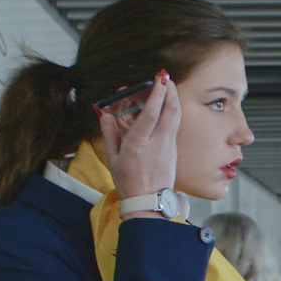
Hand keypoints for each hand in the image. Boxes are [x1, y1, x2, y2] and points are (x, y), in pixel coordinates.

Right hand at [97, 72, 180, 203]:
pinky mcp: (174, 150)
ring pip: (176, 117)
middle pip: (170, 111)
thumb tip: (104, 114)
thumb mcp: (113, 158)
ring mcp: (168, 146)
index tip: (160, 79)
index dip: (157, 94)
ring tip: (168, 87)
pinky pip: (175, 126)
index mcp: (139, 144)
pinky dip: (172, 112)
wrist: (149, 202)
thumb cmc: (129, 181)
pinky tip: (168, 106)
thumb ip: (109, 133)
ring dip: (173, 99)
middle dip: (170, 91)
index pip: (151, 114)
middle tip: (165, 77)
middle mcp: (157, 142)